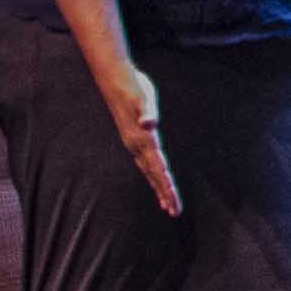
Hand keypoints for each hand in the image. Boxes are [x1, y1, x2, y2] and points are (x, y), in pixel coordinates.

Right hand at [91, 56, 181, 217]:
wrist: (115, 78)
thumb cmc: (133, 87)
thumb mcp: (144, 97)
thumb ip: (148, 111)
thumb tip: (150, 122)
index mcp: (143, 140)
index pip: (158, 169)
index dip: (166, 186)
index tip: (173, 203)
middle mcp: (138, 145)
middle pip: (154, 175)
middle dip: (165, 193)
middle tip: (175, 212)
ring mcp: (135, 143)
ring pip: (149, 171)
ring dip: (159, 187)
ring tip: (167, 204)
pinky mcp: (134, 138)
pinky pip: (145, 162)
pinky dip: (153, 173)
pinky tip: (157, 178)